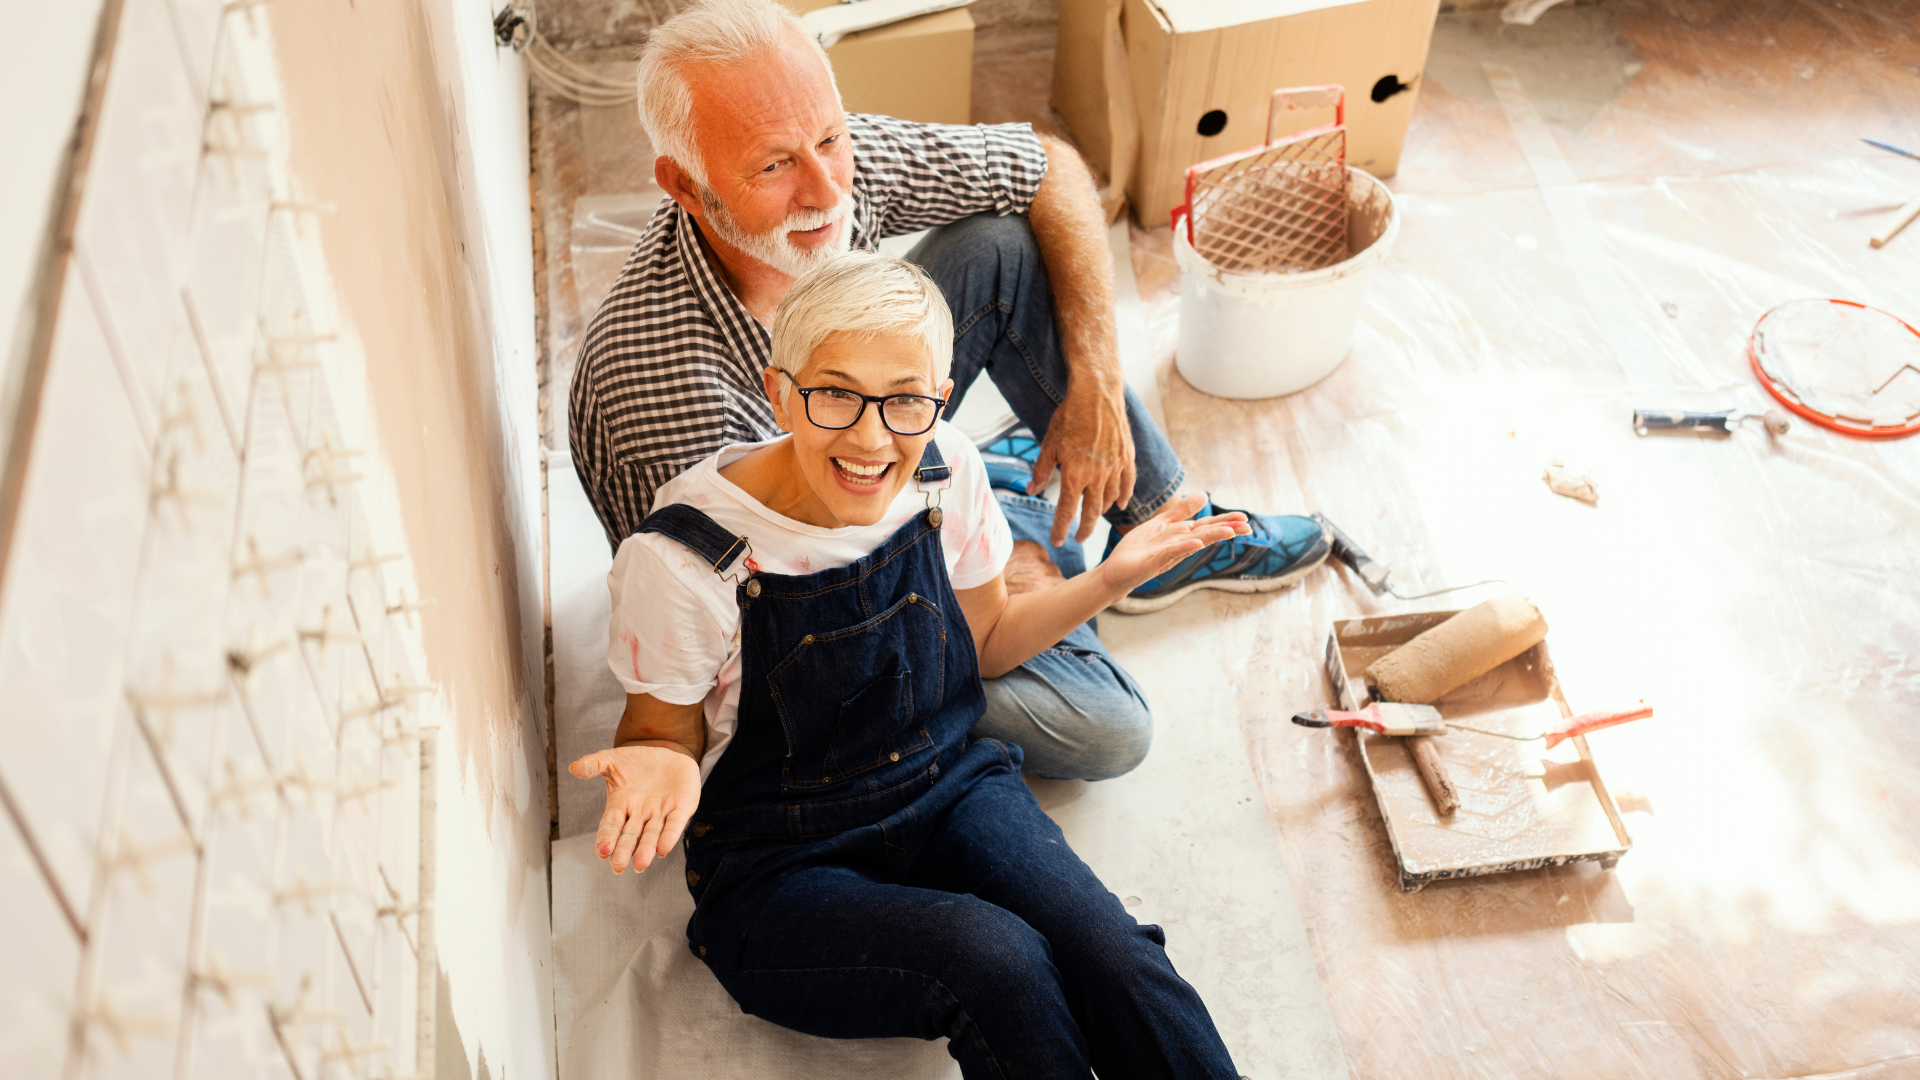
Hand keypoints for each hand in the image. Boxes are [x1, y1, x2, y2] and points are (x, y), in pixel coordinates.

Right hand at [570, 744, 701, 873]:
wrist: (667, 753)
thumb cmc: (636, 762)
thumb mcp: (612, 760)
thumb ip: (594, 764)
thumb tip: (574, 768)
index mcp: (620, 807)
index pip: (611, 826)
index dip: (606, 838)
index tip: (602, 852)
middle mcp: (640, 815)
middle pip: (630, 837)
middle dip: (624, 851)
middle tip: (618, 866)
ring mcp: (661, 814)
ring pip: (652, 835)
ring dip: (646, 850)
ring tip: (640, 864)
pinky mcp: (682, 808)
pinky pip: (675, 824)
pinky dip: (670, 836)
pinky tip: (664, 849)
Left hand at [1030, 387, 1136, 546]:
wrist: (1097, 395)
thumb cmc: (1069, 418)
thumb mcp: (1049, 445)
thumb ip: (1042, 471)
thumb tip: (1031, 491)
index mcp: (1075, 477)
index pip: (1066, 512)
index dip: (1060, 529)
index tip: (1058, 542)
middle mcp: (1097, 477)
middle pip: (1091, 513)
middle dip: (1084, 529)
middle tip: (1080, 540)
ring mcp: (1115, 468)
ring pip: (1110, 499)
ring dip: (1101, 512)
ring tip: (1094, 517)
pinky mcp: (1127, 458)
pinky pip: (1127, 484)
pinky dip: (1124, 496)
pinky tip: (1120, 504)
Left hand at [1095, 493, 1248, 594]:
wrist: (1117, 569)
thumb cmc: (1141, 548)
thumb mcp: (1162, 523)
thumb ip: (1182, 510)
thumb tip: (1205, 494)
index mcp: (1182, 535)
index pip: (1208, 526)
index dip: (1226, 521)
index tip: (1246, 518)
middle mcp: (1179, 545)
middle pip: (1206, 534)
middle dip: (1226, 529)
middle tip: (1248, 527)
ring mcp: (1168, 554)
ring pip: (1193, 542)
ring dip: (1211, 537)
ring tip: (1229, 532)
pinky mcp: (1154, 561)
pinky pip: (1171, 552)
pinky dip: (1184, 547)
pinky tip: (1196, 543)